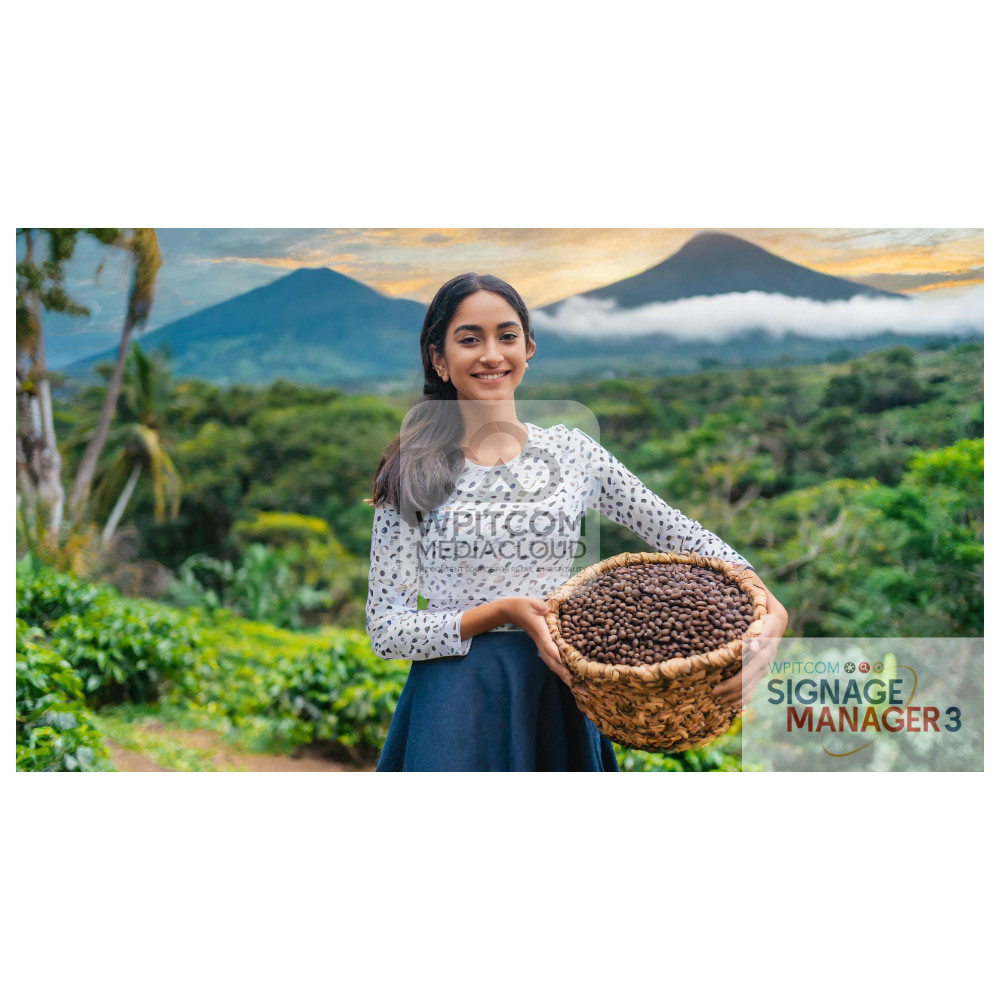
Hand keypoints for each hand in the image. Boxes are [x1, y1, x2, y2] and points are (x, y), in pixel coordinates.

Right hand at [504, 597, 571, 685]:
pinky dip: (557, 667)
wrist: (510, 611)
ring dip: (559, 672)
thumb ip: (538, 605)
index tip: (562, 661)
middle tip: (572, 680)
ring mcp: (539, 643)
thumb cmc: (523, 605)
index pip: (546, 642)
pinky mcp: (540, 644)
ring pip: (549, 661)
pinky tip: (565, 673)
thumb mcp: (531, 602)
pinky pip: (549, 658)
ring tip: (571, 682)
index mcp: (539, 629)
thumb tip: (545, 609)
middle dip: (560, 669)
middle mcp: (539, 639)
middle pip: (549, 657)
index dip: (553, 651)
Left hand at [712, 569, 787, 709]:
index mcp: (776, 617)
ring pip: (759, 675)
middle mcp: (775, 636)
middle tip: (716, 689)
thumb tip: (737, 584)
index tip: (749, 649)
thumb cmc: (740, 579)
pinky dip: (745, 692)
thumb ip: (743, 582)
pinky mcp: (760, 659)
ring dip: (740, 690)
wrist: (745, 585)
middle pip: (761, 662)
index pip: (768, 634)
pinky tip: (733, 705)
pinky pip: (755, 679)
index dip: (759, 644)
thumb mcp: (743, 578)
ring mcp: (770, 649)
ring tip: (718, 698)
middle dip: (740, 678)